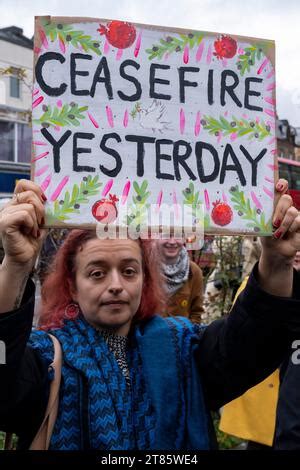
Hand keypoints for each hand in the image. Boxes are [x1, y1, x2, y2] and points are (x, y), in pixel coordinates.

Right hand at [0, 180, 46, 268]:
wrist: (25, 258)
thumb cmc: (33, 240)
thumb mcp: (41, 220)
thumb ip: (43, 208)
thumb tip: (54, 198)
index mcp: (16, 203)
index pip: (23, 183)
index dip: (36, 189)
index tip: (44, 201)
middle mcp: (8, 206)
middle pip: (29, 193)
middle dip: (41, 209)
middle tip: (40, 222)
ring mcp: (4, 214)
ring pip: (29, 206)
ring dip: (36, 221)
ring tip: (32, 231)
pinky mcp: (4, 223)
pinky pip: (24, 215)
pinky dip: (31, 224)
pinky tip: (28, 233)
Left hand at [258, 179, 299, 295]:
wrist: (275, 250)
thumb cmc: (266, 234)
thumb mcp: (259, 224)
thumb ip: (255, 214)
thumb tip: (238, 208)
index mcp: (275, 202)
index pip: (281, 186)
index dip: (281, 184)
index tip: (277, 187)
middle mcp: (286, 205)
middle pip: (286, 198)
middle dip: (279, 210)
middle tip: (273, 222)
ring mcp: (296, 213)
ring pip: (292, 211)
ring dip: (283, 225)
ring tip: (277, 233)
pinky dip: (291, 229)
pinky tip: (287, 234)